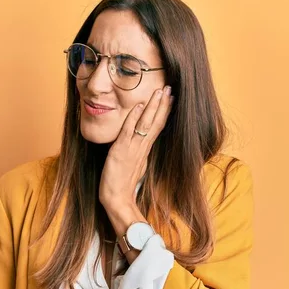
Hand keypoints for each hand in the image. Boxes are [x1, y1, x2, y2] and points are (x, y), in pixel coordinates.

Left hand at [99, 86, 173, 213]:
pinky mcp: (121, 151)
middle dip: (163, 104)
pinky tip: (139, 106)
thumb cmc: (123, 184)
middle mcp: (142, 147)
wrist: (117, 199)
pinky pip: (129, 131)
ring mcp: (132, 148)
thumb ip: (139, 153)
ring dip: (153, 107)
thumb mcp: (135, 165)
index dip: (164, 112)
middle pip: (156, 122)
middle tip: (169, 88)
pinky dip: (134, 118)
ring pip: (146, 124)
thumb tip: (142, 145)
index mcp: (145, 150)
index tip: (170, 98)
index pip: (158, 126)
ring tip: (159, 92)